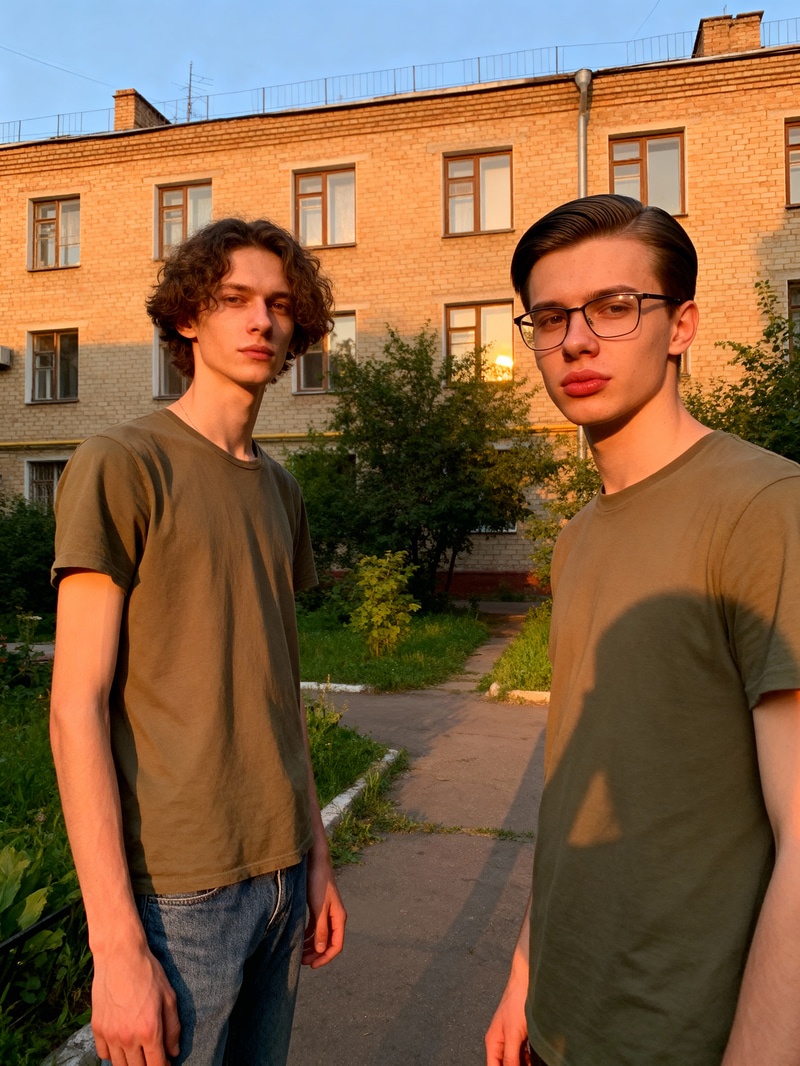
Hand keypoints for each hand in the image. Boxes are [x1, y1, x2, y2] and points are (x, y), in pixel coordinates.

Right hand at [91, 944, 179, 1065]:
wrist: (120, 956)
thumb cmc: (148, 973)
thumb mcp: (169, 997)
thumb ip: (173, 1028)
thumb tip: (173, 1052)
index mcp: (149, 1030)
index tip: (165, 1063)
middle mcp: (127, 1037)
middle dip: (147, 1065)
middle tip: (152, 1056)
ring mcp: (110, 1034)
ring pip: (119, 1065)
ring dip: (130, 1063)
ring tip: (138, 1052)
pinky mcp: (97, 1028)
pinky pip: (104, 1054)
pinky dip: (113, 1054)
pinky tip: (121, 1044)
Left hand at [302, 848, 345, 967]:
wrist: (315, 862)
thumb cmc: (319, 883)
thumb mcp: (319, 908)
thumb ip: (321, 929)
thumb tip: (322, 950)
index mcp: (339, 918)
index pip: (336, 946)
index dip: (325, 958)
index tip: (312, 965)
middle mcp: (335, 917)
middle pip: (328, 943)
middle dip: (317, 954)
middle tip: (302, 962)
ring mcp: (327, 913)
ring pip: (321, 936)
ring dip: (311, 946)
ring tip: (299, 953)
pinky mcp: (319, 908)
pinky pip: (315, 927)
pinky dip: (308, 935)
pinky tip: (299, 939)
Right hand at [485, 977, 530, 1065]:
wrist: (527, 981)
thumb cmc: (517, 1002)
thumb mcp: (513, 1034)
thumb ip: (510, 1057)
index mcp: (493, 1042)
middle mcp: (501, 1041)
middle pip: (505, 1064)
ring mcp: (512, 1038)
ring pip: (516, 1060)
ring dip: (524, 1064)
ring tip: (533, 1063)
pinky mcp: (522, 1034)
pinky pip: (524, 1053)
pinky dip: (530, 1058)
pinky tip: (536, 1059)